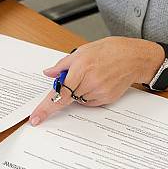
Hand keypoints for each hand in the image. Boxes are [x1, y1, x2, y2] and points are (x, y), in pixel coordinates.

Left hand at [29, 37, 161, 125]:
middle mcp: (90, 81)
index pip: (59, 92)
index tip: (36, 118)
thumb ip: (63, 64)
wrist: (132, 57)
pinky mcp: (107, 99)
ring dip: (78, 91)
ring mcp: (99, 92)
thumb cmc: (107, 51)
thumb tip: (48, 73)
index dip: (46, 107)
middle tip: (78, 76)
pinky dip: (88, 94)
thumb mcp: (82, 51)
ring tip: (92, 75)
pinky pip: (89, 102)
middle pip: (68, 96)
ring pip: (78, 99)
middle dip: (66, 89)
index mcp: (81, 67)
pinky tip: (98, 82)